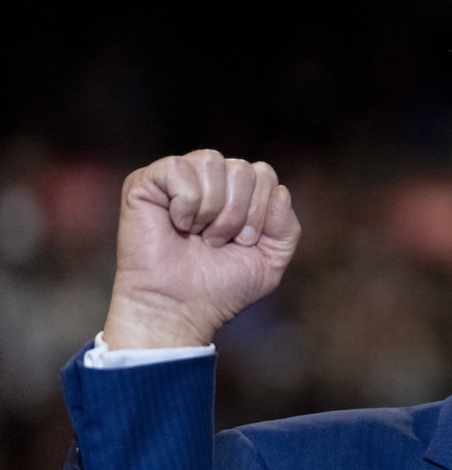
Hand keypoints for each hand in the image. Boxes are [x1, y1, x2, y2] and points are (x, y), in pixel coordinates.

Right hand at [102, 150, 301, 348]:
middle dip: (238, 213)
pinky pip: (179, 168)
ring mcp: (178, 178)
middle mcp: (210, 179)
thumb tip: (280, 190)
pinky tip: (176, 223)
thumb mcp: (270, 261)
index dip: (260, 212)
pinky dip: (186, 203)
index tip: (243, 242)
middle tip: (218, 242)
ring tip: (198, 234)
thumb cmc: (221, 287)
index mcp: (238, 192)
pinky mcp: (146, 181)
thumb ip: (287, 227)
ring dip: (213, 209)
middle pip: (243, 169)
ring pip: (213, 162)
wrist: (179, 307)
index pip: (264, 174)